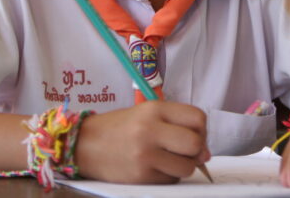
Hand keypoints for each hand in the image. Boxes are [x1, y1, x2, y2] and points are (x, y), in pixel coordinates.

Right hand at [74, 100, 210, 182]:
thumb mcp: (146, 114)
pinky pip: (170, 180)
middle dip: (196, 151)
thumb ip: (176, 125)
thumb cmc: (119, 128)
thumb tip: (205, 153)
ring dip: (182, 167)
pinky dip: (167, 176)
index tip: (195, 135)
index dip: (202, 130)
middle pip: (195, 144)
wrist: (84, 144)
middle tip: (186, 152)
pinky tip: (153, 168)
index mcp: (154, 109)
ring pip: (186, 167)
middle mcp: (150, 130)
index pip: (197, 118)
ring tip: (166, 160)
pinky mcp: (140, 176)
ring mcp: (145, 155)